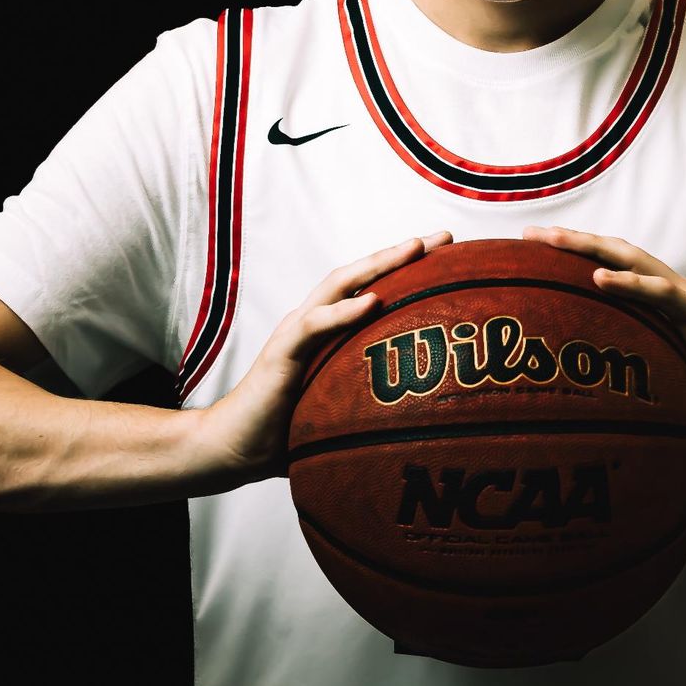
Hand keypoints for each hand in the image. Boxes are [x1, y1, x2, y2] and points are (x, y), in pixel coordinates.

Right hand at [198, 230, 453, 486]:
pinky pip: (314, 326)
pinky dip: (344, 311)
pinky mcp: (281, 353)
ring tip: (413, 249)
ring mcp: (295, 332)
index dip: (409, 269)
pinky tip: (373, 301)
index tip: (451, 255)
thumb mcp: (343, 410)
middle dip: (403, 252)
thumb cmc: (289, 432)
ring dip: (377, 264)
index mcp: (329, 330)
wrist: (234, 447)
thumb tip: (428, 421)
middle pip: (361, 274)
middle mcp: (313, 321)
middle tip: (446, 238)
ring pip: (338, 285)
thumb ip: (374, 402)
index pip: (372, 287)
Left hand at [521, 225, 685, 452]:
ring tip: (553, 240)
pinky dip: (630, 284)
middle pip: (614, 255)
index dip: (573, 255)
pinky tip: (598, 278)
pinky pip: (661, 296)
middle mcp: (672, 294)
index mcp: (659, 305)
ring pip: (633, 262)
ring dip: (591, 249)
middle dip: (571, 240)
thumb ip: (627, 382)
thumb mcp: (659, 387)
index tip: (529, 251)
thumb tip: (579, 405)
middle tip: (528, 234)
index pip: (610, 268)